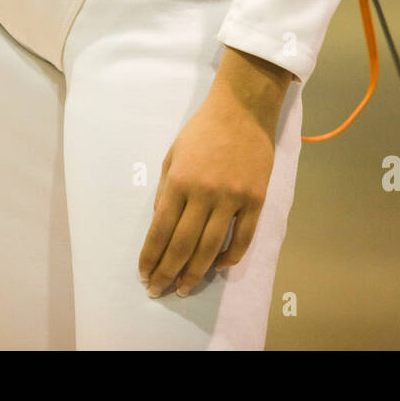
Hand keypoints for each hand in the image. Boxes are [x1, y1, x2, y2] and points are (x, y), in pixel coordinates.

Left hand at [138, 47, 292, 297]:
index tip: (144, 275)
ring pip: (212, 248)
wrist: (243, 109)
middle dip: (167, 272)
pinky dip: (230, 257)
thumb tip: (163, 227)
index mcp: (179, 182)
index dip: (150, 258)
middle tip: (159, 291)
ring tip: (185, 289)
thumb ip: (166, 192)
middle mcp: (204, 194)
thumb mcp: (173, 155)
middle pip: (183, 245)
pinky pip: (243, 238)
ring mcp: (233, 198)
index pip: (160, 231)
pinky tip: (218, 266)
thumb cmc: (202, 130)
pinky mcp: (256, 199)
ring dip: (195, 272)